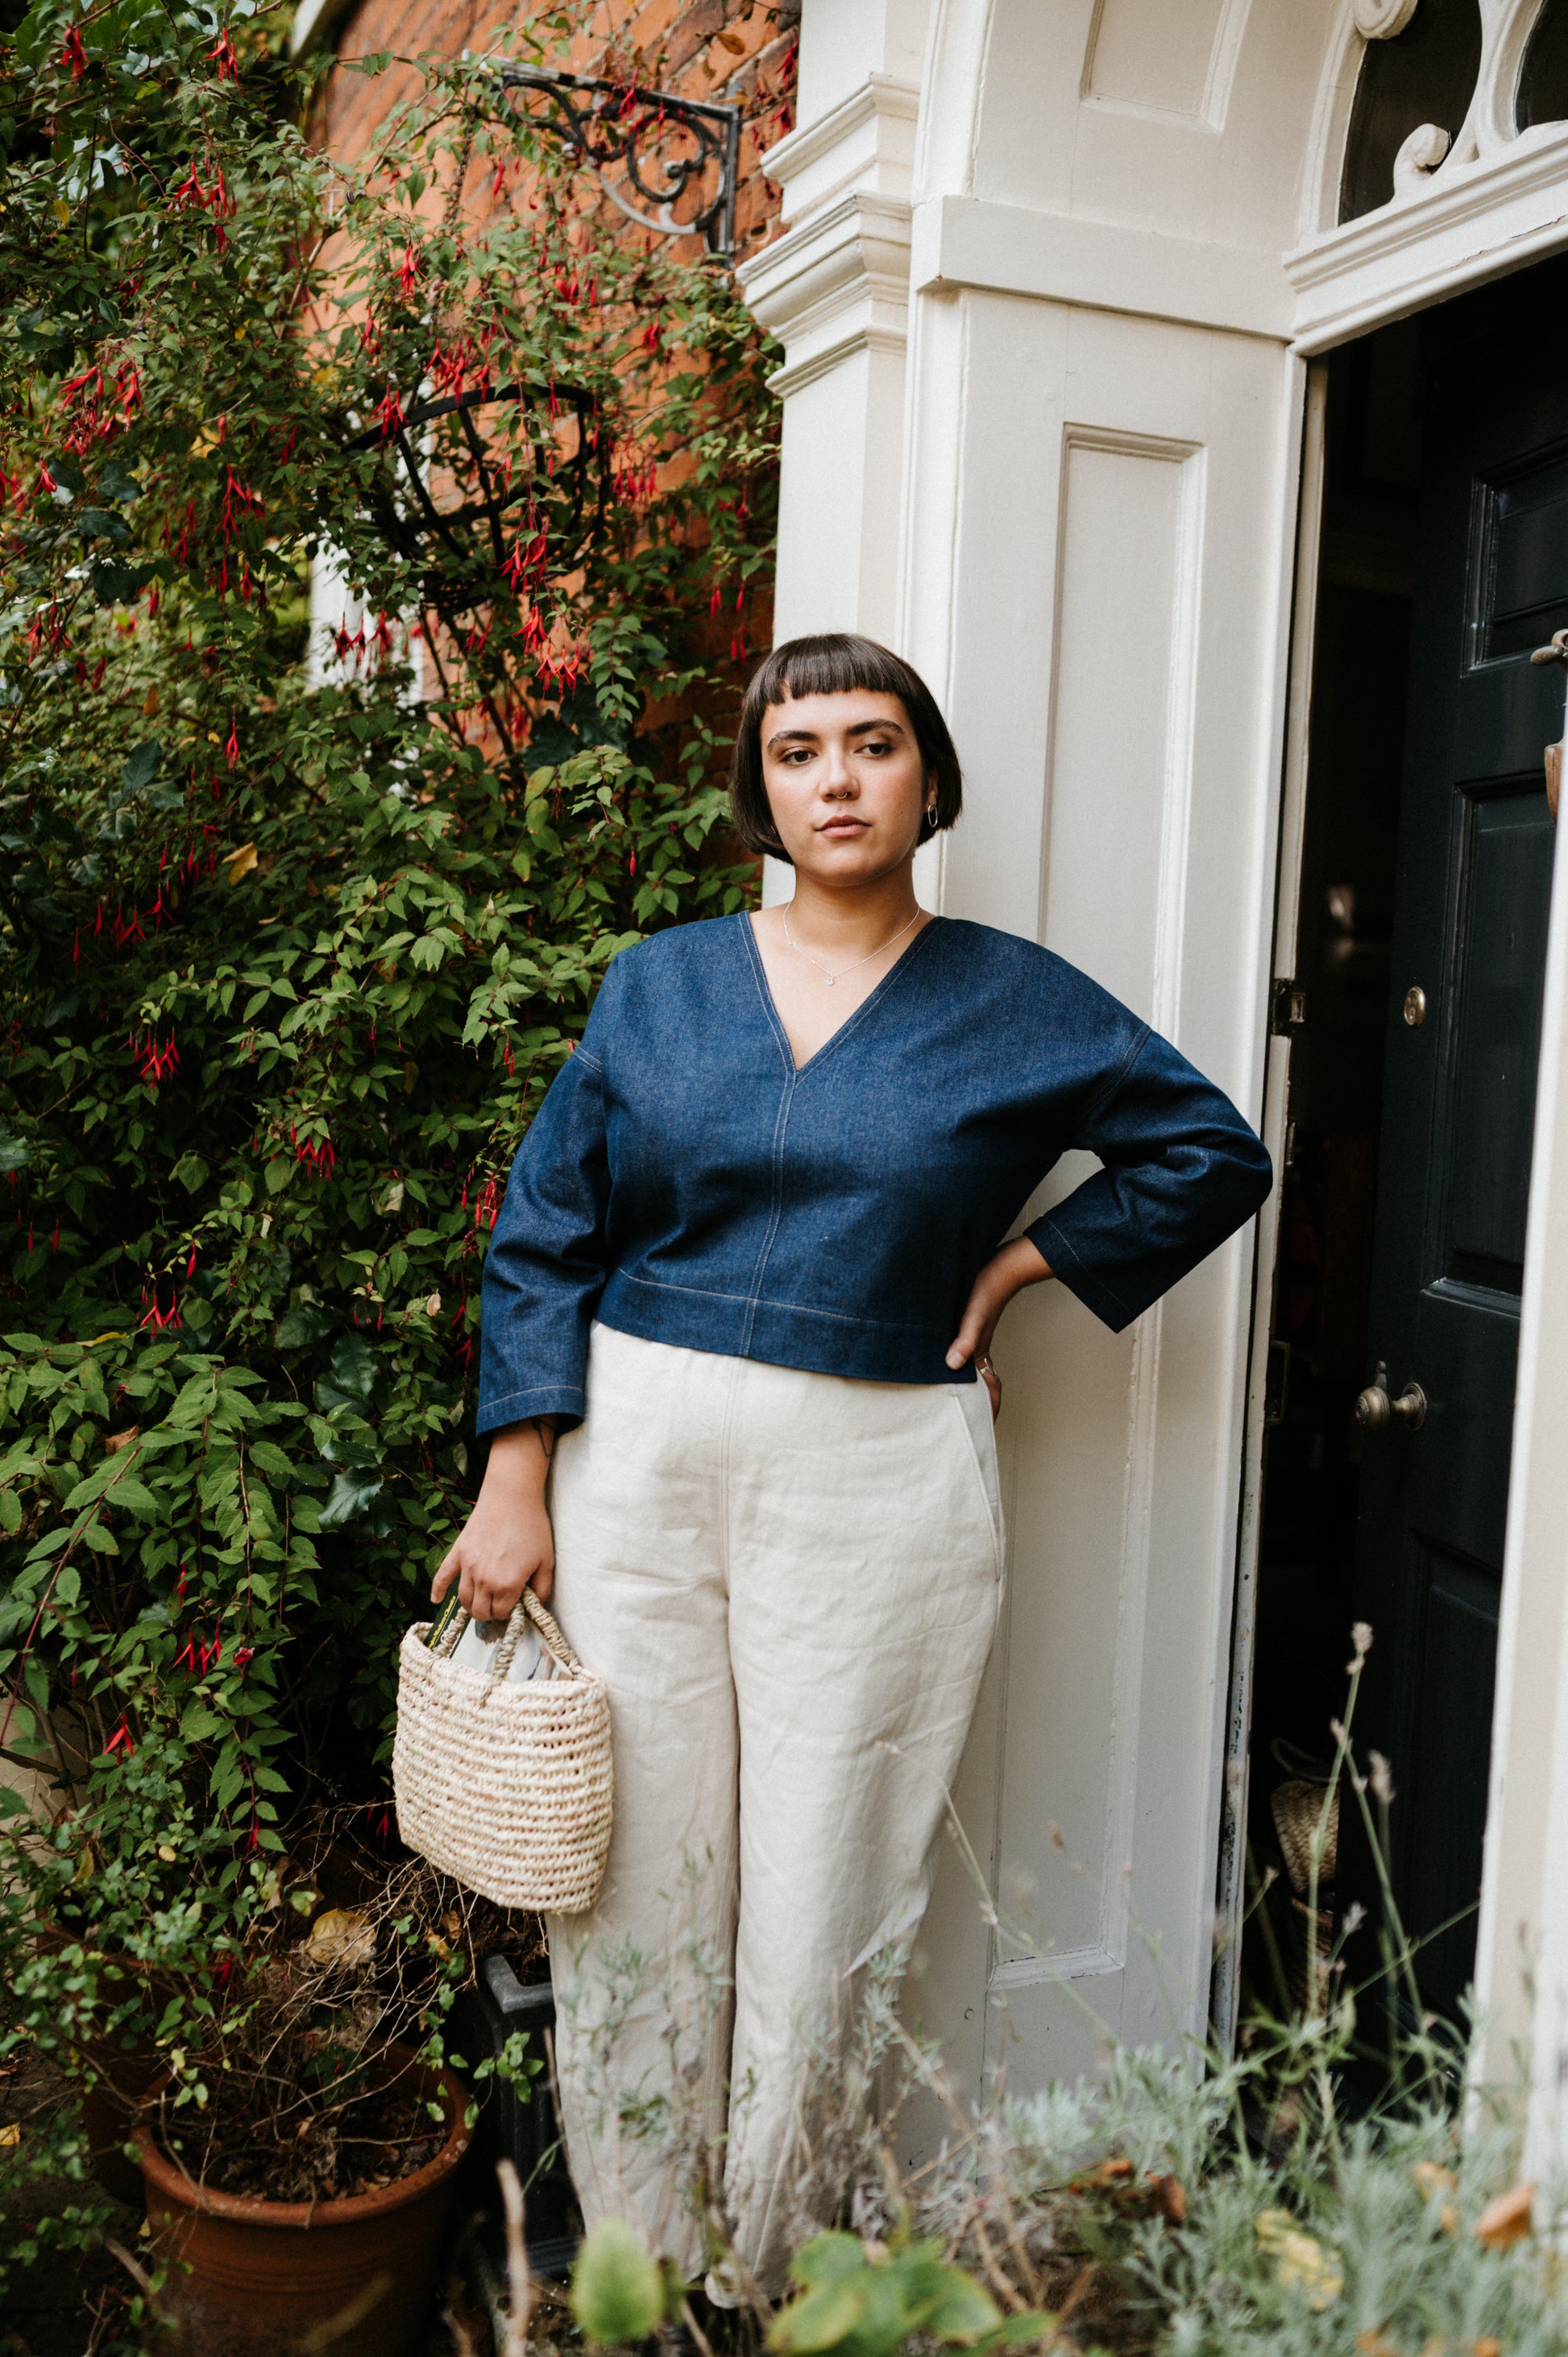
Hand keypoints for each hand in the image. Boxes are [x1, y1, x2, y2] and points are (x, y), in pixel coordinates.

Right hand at [432, 1422, 556, 1621]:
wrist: (512, 1497)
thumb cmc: (532, 1527)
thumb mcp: (547, 1560)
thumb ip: (542, 1588)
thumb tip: (536, 1605)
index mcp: (508, 1584)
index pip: (501, 1613)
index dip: (508, 1614)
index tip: (512, 1608)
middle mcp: (485, 1579)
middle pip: (480, 1611)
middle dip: (489, 1614)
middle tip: (497, 1607)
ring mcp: (468, 1566)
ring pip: (463, 1599)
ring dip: (471, 1607)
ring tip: (480, 1604)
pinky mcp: (458, 1553)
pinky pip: (442, 1576)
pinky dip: (437, 1590)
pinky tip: (436, 1600)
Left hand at [946, 1237, 1053, 1419]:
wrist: (1003, 1264)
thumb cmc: (989, 1287)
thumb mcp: (973, 1313)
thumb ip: (965, 1338)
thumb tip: (952, 1364)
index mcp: (979, 1352)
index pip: (989, 1390)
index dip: (988, 1411)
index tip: (980, 1431)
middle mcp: (978, 1349)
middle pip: (979, 1386)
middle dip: (974, 1406)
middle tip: (958, 1422)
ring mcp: (975, 1338)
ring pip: (971, 1370)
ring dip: (965, 1386)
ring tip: (948, 1400)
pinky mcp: (970, 1326)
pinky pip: (965, 1352)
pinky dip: (959, 1362)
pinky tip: (945, 1360)